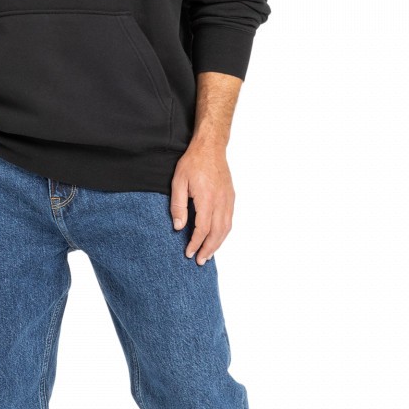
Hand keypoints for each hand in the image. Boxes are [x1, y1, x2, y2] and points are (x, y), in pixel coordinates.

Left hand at [169, 140, 234, 264]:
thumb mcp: (178, 182)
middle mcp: (220, 201)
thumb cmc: (193, 162)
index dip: (195, 243)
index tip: (188, 253)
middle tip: (200, 261)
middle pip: (217, 233)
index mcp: (207, 199)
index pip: (202, 229)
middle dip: (208, 249)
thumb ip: (178, 206)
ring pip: (226, 228)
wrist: (211, 147)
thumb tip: (178, 227)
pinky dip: (224, 233)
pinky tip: (217, 238)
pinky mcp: (231, 197)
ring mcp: (228, 199)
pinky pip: (230, 220)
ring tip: (209, 254)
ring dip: (218, 244)